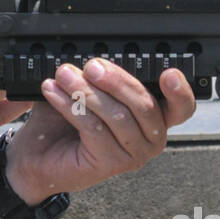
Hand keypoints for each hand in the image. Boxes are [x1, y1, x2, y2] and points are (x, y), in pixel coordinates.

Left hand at [6, 61, 195, 203]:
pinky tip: (54, 92)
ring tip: (64, 75)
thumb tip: (98, 55)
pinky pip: (94, 128)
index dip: (180, 91)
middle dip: (116, 80)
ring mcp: (133, 154)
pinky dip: (71, 105)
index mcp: (154, 117)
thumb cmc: (66, 123)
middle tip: (91, 66)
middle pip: (144, 105)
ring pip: (117, 116)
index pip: (181, 106)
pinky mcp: (110, 163)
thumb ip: (103, 76)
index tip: (169, 73)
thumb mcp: (90, 91)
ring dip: (86, 90)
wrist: (38, 156)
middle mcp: (150, 138)